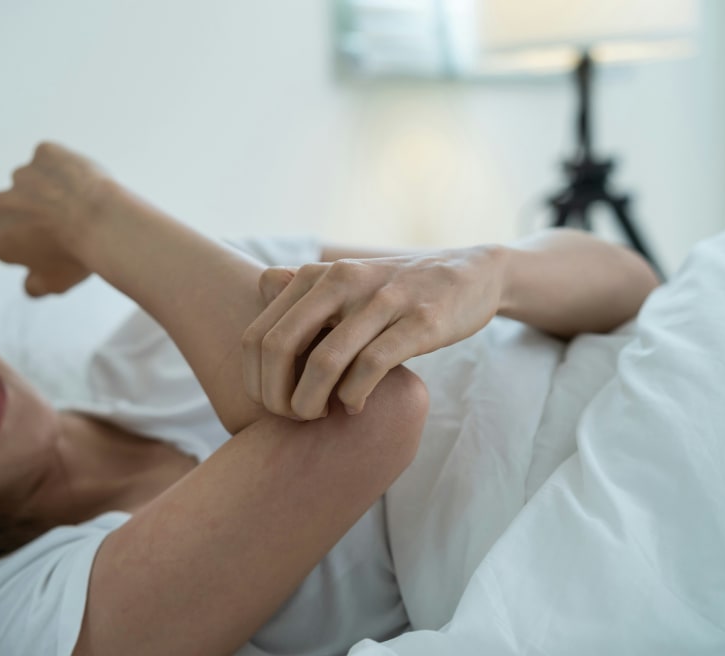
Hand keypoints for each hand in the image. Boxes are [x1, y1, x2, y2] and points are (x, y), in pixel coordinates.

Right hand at [0, 142, 111, 296]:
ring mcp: (21, 175)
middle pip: (15, 209)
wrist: (102, 222)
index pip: (6, 242)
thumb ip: (34, 287)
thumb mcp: (54, 284)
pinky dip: (65, 167)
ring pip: (33, 182)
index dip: (30, 244)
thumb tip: (30, 286)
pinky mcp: (44, 153)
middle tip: (66, 224)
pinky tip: (84, 183)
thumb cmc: (77, 257)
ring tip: (80, 205)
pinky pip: (53, 159)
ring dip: (49, 189)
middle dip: (34, 214)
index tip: (52, 246)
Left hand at [242, 246, 505, 419]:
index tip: (272, 405)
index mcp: (316, 276)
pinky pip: (371, 366)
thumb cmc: (394, 292)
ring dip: (311, 403)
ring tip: (320, 415)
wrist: (469, 274)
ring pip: (323, 361)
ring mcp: (382, 299)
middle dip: (276, 397)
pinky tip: (355, 407)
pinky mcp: (421, 321)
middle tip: (293, 417)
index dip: (254, 382)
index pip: (256, 336)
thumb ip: (300, 288)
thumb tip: (260, 287)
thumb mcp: (345, 282)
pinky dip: (354, 396)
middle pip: (278, 348)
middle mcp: (342, 280)